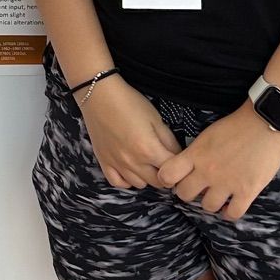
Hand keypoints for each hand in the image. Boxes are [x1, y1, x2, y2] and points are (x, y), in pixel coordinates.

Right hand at [76, 75, 182, 190]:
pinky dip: (127, 180)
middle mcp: (133, 162)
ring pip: (140, 184)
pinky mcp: (104, 162)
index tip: (181, 161)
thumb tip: (179, 155)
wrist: (99, 95)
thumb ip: (169, 140)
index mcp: (148, 149)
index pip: (172, 171)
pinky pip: (118, 183)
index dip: (180, 167)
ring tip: (148, 163)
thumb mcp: (156, 118)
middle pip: (158, 182)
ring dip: (148, 177)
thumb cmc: (129, 103)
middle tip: (165, 162)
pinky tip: (131, 169)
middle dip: (166, 174)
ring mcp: (117, 164)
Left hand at [156, 105, 279, 219]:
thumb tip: (188, 166)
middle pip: (184, 195)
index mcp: (195, 154)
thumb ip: (196, 152)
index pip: (167, 175)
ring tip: (218, 197)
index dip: (168, 179)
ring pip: (208, 207)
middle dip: (189, 193)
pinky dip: (230, 213)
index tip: (176, 179)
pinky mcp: (247, 191)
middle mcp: (207, 171)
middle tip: (198, 189)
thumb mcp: (208, 135)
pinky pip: (233, 214)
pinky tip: (232, 206)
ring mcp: (227, 183)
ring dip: (211, 203)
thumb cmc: (237, 125)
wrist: (265, 123)